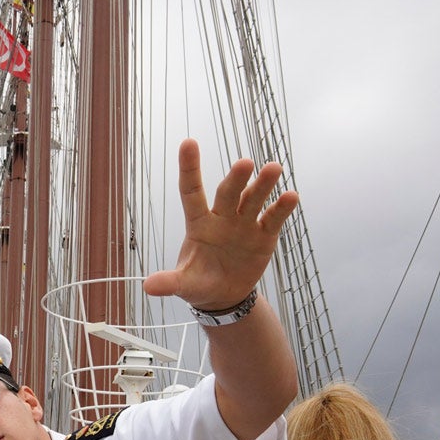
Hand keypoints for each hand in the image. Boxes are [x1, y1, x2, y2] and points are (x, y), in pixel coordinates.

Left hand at [144, 141, 297, 311]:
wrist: (224, 296)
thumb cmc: (199, 283)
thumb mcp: (184, 285)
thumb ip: (170, 282)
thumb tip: (148, 286)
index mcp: (198, 224)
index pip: (191, 192)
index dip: (189, 169)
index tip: (188, 143)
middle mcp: (222, 217)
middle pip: (228, 193)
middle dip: (236, 178)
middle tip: (245, 163)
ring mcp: (244, 224)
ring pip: (253, 199)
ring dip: (263, 185)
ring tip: (273, 169)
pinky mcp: (264, 235)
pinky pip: (273, 218)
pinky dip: (282, 208)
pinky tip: (291, 196)